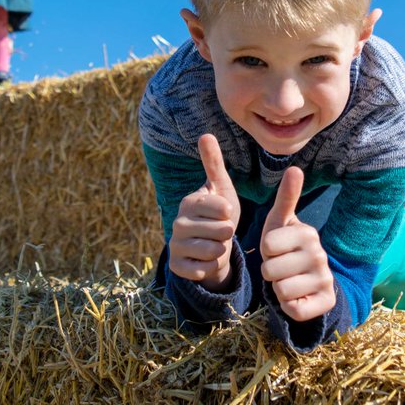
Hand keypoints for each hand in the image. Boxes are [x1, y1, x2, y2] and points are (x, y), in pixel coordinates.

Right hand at [169, 134, 240, 290]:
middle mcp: (177, 222)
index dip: (229, 213)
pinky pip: (202, 270)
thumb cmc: (220, 216)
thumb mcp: (222, 189)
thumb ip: (214, 164)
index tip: (226, 213)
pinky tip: (207, 260)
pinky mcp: (176, 266)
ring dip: (221, 251)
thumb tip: (205, 134)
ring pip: (212, 251)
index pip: (220, 208)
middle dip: (228, 234)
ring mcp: (174, 245)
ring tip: (216, 244)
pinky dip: (211, 267)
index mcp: (189, 202)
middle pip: (219, 231)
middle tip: (222, 232)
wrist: (213, 248)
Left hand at [260, 167, 335, 321]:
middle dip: (270, 272)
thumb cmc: (286, 248)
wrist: (308, 281)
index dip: (265, 250)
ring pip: (281, 290)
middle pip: (271, 270)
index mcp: (308, 233)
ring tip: (289, 281)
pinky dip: (289, 306)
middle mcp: (320, 255)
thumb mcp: (281, 223)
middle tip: (282, 268)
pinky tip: (297, 296)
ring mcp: (325, 279)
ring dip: (279, 289)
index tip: (276, 249)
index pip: (268, 245)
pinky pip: (293, 309)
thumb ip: (286, 197)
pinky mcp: (326, 302)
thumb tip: (295, 168)